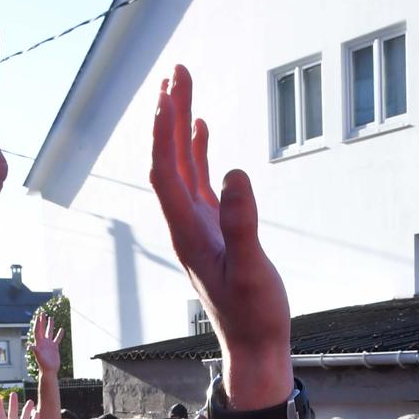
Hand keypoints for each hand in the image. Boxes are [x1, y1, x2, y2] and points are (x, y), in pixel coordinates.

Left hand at [29, 310, 62, 375]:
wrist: (49, 370)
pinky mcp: (54, 347)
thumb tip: (29, 346)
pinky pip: (57, 339)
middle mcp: (43, 342)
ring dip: (50, 325)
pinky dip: (59, 334)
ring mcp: (49, 344)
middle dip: (42, 321)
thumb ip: (35, 350)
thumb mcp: (38, 356)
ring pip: (49, 332)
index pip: (37, 330)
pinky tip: (61, 329)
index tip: (38, 316)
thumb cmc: (43, 364)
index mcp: (38, 343)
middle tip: (43, 313)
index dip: (38, 323)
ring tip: (51, 317)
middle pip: (42, 329)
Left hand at [150, 65, 289, 391]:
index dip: (163, 134)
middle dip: (167, 115)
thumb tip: (234, 173)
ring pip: (182, 165)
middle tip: (174, 71)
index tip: (169, 96)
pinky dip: (196, 149)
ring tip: (182, 83)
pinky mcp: (214, 228)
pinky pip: (197, 180)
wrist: (255, 347)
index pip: (165, 173)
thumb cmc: (255, 316)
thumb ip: (244, 225)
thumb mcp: (253, 272)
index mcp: (188, 233)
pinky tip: (200, 127)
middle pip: (167, 160)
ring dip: (179, 125)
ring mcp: (198, 225)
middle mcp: (185, 225)